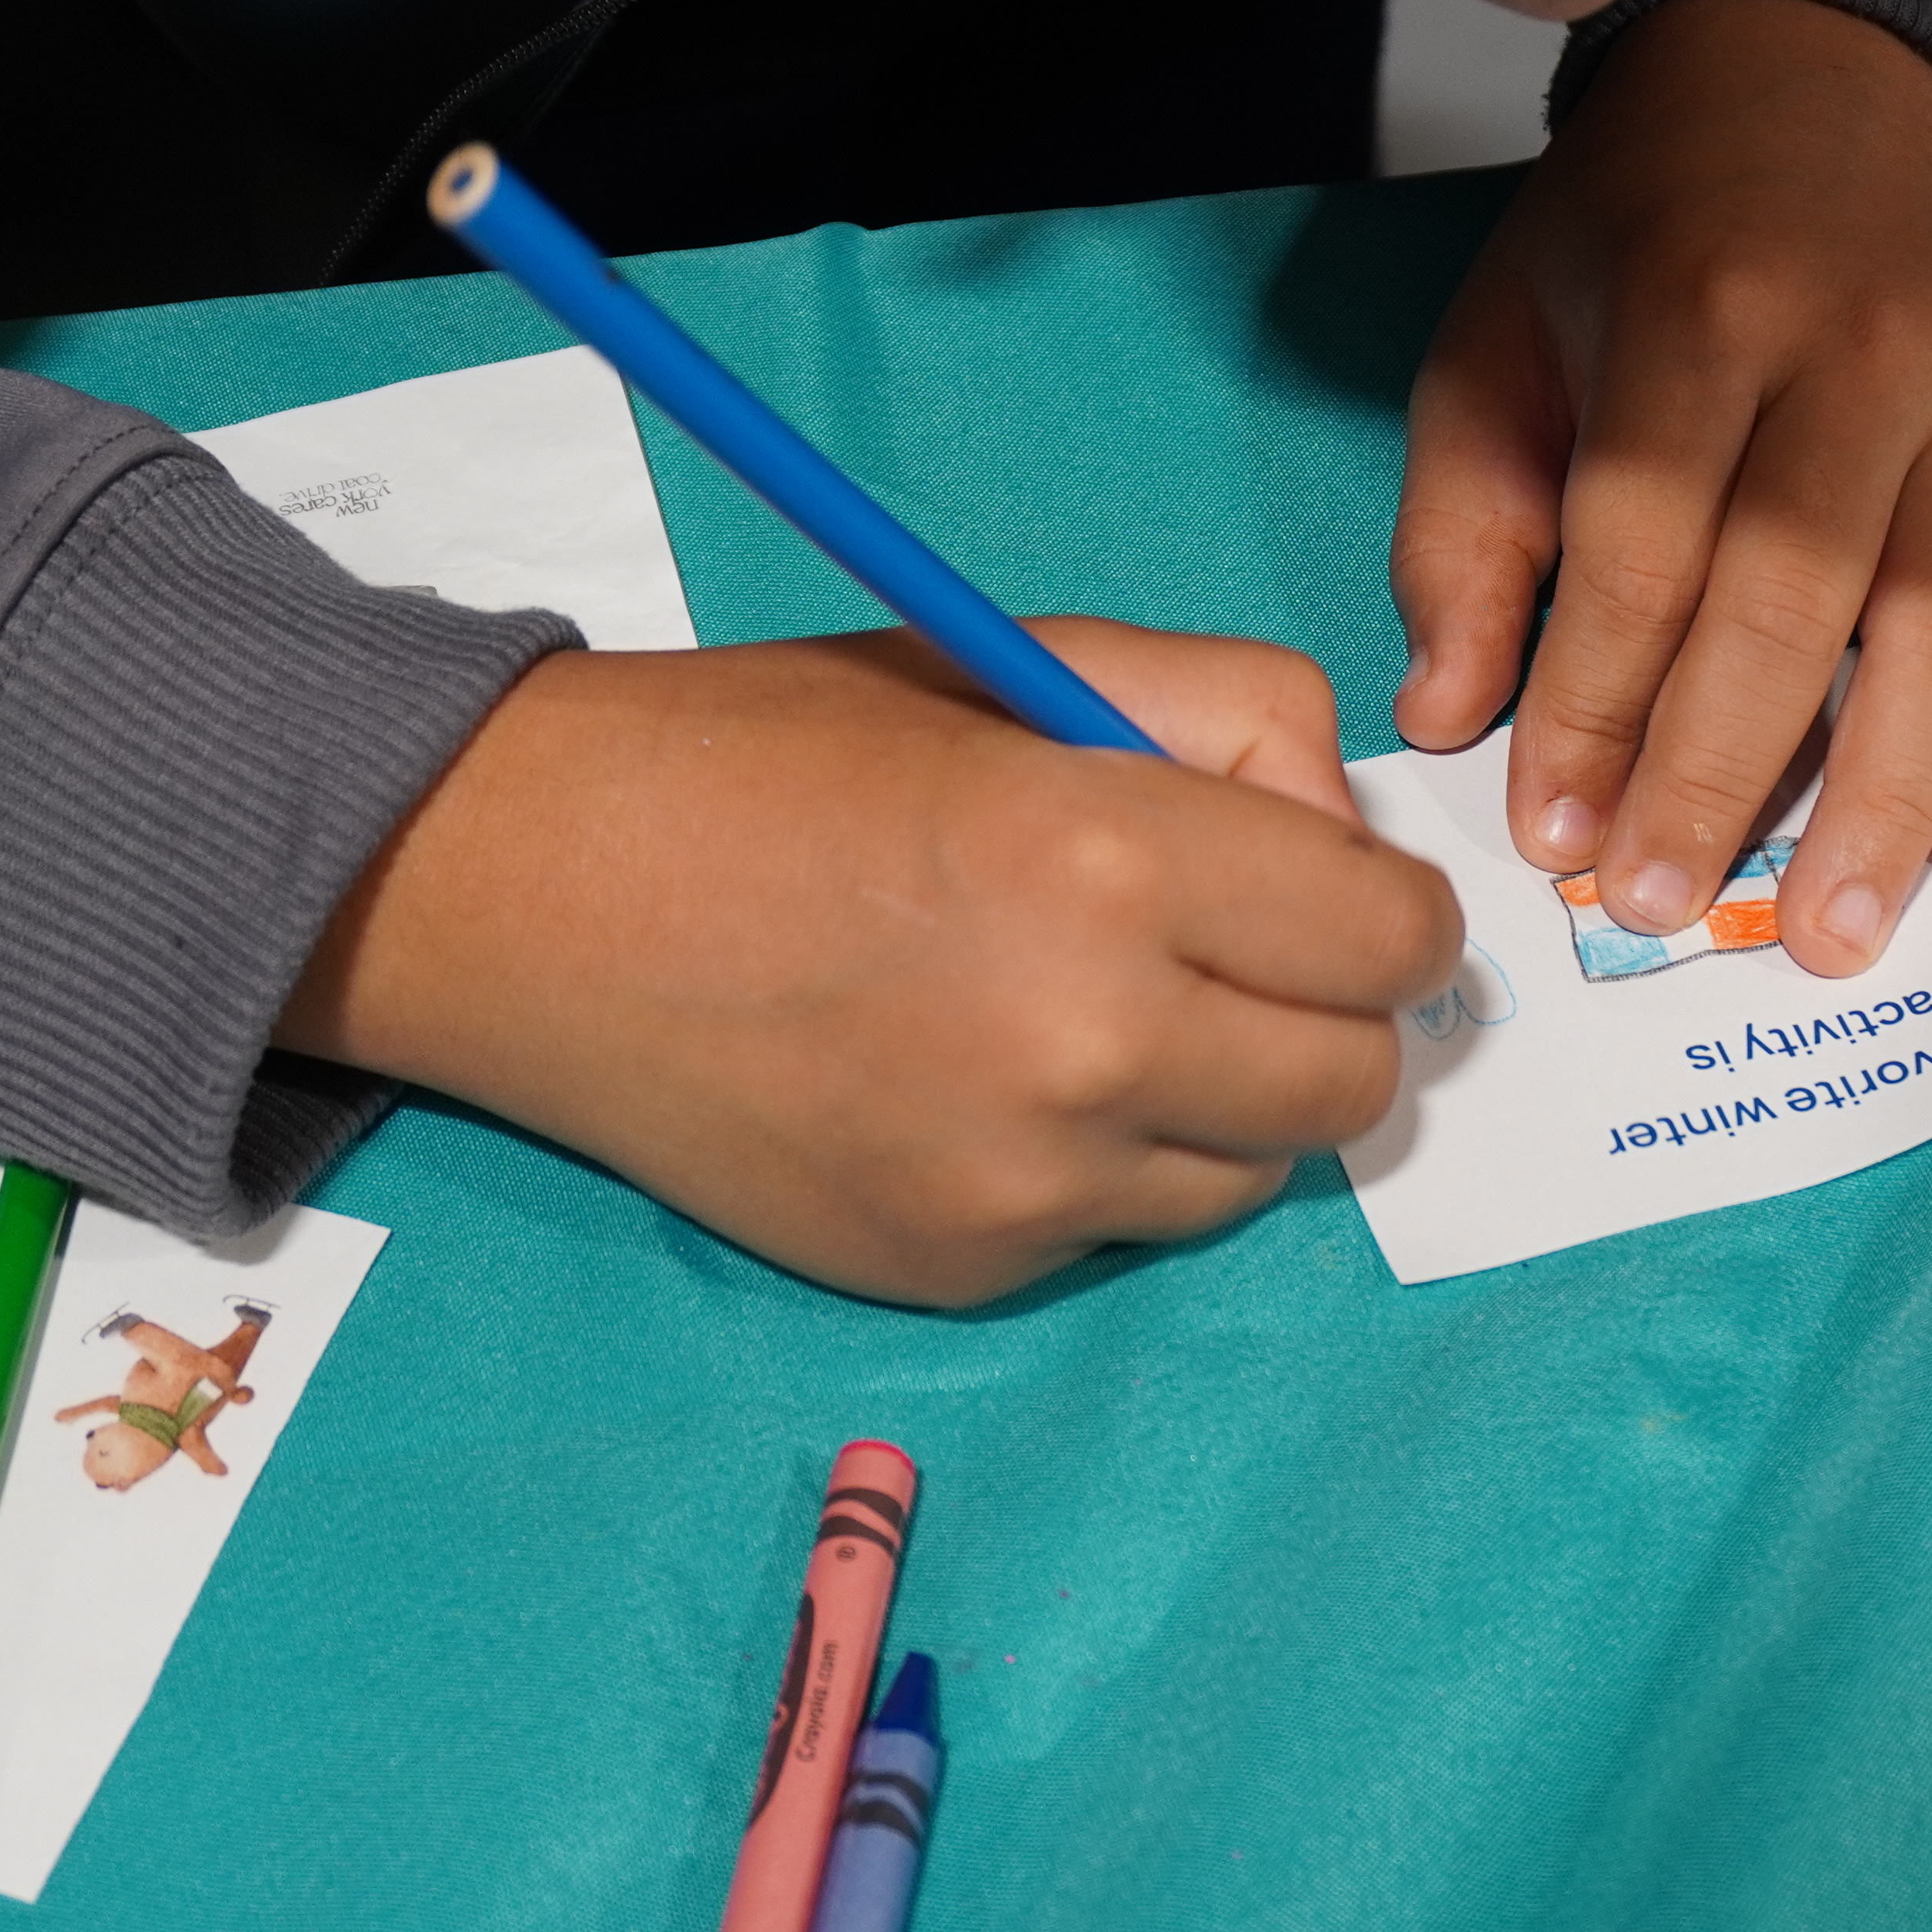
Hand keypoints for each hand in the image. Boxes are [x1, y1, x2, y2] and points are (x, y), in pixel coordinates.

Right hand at [274, 624, 1463, 1305]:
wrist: (538, 896)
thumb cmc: (781, 753)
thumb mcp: (1026, 661)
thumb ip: (1234, 725)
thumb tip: (1347, 837)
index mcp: (1112, 857)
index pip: (1394, 938)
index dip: (1385, 908)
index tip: (1334, 893)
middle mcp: (1087, 1039)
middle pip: (1354, 1083)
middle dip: (1325, 1013)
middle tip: (1233, 956)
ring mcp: (1021, 1182)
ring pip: (1251, 1174)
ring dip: (1215, 1100)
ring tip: (1089, 1011)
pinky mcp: (956, 1269)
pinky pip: (1115, 1230)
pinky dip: (1091, 1165)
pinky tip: (977, 1079)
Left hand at [1390, 0, 1931, 976]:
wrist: (1812, 94)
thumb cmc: (1633, 249)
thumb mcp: (1500, 343)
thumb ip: (1464, 528)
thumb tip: (1448, 712)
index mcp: (1700, 310)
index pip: (1646, 535)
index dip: (1595, 696)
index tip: (1550, 830)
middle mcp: (1861, 350)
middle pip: (1798, 589)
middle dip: (1724, 768)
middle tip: (1663, 907)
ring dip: (1893, 792)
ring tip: (1833, 935)